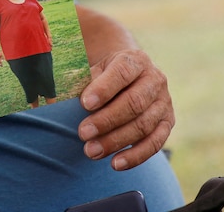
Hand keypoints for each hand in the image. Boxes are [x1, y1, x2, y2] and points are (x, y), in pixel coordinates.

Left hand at [77, 49, 173, 170]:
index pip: (121, 72)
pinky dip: (135, 156)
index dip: (104, 89)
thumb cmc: (105, 74)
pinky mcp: (167, 123)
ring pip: (143, 125)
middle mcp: (155, 79)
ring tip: (91, 151)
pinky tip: (115, 163)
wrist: (130, 75)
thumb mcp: (94, 68)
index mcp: (135, 60)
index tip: (84, 103)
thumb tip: (56, 102)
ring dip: (116, 141)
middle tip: (83, 133)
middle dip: (106, 120)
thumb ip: (81, 82)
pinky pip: (154, 143)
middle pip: (134, 102)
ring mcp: (164, 102)